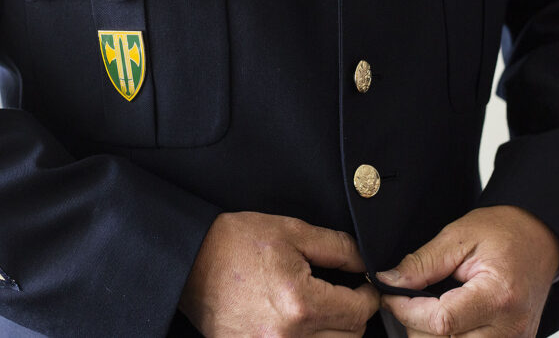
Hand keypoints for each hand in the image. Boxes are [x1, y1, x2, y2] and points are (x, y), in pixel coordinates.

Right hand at [179, 211, 379, 335]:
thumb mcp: (292, 231)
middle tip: (343, 295)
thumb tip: (365, 263)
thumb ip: (337, 247)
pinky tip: (299, 323)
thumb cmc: (236, 243)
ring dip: (332, 332)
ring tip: (320, 309)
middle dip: (353, 315)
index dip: (369, 297)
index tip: (363, 286)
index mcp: (300, 303)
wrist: (189, 261)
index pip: (359, 313)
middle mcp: (287, 337)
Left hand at [378, 206, 558, 337]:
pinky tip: (445, 320)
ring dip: (431, 335)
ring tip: (428, 307)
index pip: (441, 321)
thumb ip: (421, 264)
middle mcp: (511, 328)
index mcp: (499, 296)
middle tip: (409, 298)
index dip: (407, 310)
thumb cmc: (504, 232)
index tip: (392, 294)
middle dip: (415, 324)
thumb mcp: (458, 237)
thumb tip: (388, 281)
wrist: (540, 238)